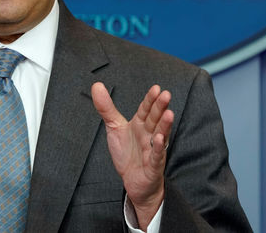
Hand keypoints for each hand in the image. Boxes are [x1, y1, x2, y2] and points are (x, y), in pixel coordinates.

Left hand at [91, 82, 172, 228]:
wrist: (133, 180)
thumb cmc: (127, 152)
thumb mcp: (114, 127)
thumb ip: (106, 107)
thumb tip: (97, 85)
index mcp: (140, 125)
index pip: (145, 110)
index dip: (150, 100)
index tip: (155, 88)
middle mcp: (148, 134)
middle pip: (154, 119)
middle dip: (160, 107)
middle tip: (166, 94)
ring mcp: (152, 149)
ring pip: (160, 135)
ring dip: (164, 125)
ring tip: (169, 113)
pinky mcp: (153, 165)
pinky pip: (157, 155)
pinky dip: (159, 148)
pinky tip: (159, 139)